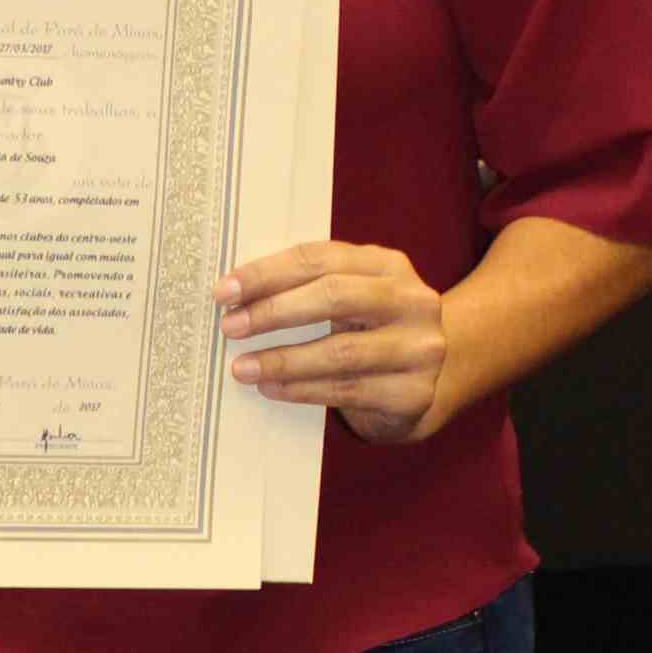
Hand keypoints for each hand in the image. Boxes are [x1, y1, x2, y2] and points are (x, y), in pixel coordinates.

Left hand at [216, 239, 448, 444]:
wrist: (426, 383)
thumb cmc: (369, 333)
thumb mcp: (351, 299)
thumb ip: (311, 287)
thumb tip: (237, 293)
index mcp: (389, 265)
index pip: (321, 259)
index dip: (269, 273)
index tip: (225, 290)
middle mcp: (412, 301)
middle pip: (335, 296)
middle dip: (274, 311)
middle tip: (231, 326)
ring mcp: (419, 348)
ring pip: (340, 351)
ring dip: (283, 360)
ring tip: (242, 367)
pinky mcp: (414, 393)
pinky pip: (348, 390)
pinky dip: (302, 390)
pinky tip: (272, 388)